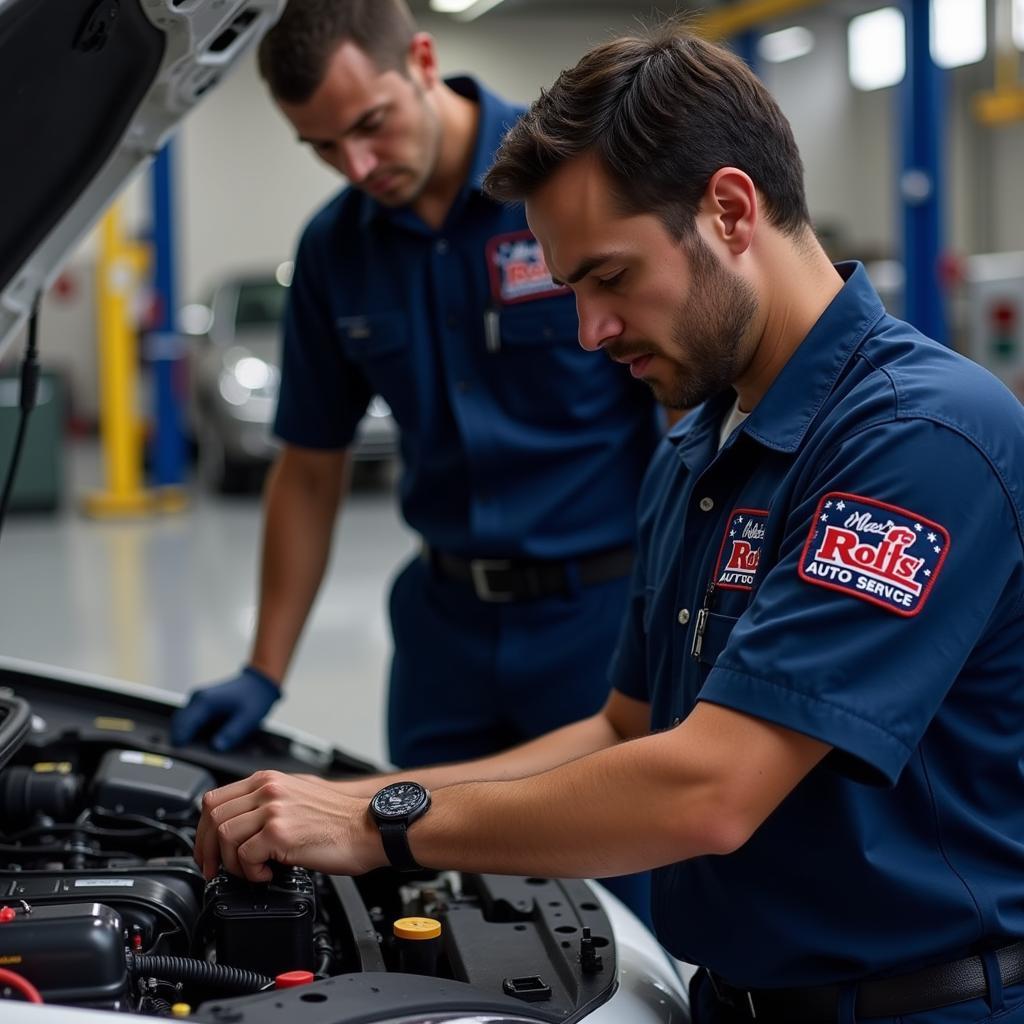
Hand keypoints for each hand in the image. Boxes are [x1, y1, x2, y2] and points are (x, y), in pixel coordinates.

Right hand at [170, 666, 280, 751]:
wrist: (258, 683)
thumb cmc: (254, 698)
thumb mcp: (248, 719)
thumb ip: (232, 733)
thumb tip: (216, 747)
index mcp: (205, 702)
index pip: (183, 726)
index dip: (180, 744)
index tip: (183, 757)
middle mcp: (197, 699)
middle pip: (178, 725)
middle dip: (180, 740)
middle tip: (190, 757)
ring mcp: (197, 700)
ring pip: (181, 722)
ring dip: (185, 735)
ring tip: (197, 751)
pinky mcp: (200, 704)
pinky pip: (189, 719)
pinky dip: (191, 731)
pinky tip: (202, 742)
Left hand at [195, 771, 383, 880]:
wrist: (369, 827)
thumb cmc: (340, 819)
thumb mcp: (297, 796)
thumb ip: (267, 802)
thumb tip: (240, 824)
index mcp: (268, 780)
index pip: (214, 799)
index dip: (202, 831)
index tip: (206, 852)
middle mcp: (268, 789)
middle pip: (212, 818)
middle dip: (207, 851)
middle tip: (216, 871)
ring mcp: (273, 808)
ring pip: (224, 837)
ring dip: (233, 864)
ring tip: (253, 872)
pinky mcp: (280, 832)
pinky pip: (245, 857)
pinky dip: (252, 873)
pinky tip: (269, 874)